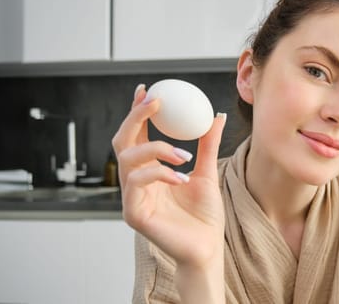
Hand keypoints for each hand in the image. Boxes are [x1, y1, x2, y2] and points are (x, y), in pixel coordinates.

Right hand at [111, 84, 226, 268]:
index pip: (137, 135)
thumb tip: (215, 115)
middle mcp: (136, 181)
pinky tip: (182, 176)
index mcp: (150, 170)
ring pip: (128, 160)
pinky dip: (159, 174)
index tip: (148, 90)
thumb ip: (207, 145)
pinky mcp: (133, 214)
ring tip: (184, 155)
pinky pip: (137, 184)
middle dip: (135, 117)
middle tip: (156, 102)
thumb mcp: (208, 172)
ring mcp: (131, 198)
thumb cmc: (204, 216)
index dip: (137, 111)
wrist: (208, 248)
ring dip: (156, 149)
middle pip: (122, 141)